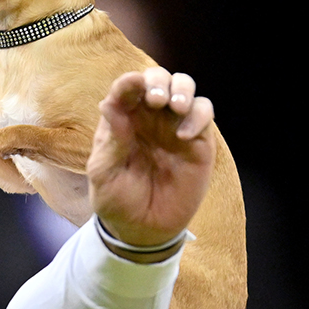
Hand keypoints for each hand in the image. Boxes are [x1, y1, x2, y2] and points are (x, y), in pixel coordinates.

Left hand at [88, 67, 215, 247]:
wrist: (142, 230)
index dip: (129, 82)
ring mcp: (175, 126)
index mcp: (123, 118)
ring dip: (182, 89)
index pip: (127, 88)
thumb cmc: (117, 199)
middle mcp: (150, 116)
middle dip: (158, 80)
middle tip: (155, 99)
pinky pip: (204, 114)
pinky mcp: (198, 142)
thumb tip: (109, 103)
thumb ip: (111, 139)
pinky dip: (198, 116)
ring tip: (175, 107)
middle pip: (159, 78)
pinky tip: (185, 136)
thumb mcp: (104, 172)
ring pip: (185, 88)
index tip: (131, 86)